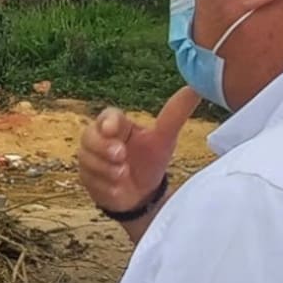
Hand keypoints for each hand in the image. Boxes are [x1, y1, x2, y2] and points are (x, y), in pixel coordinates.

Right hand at [78, 86, 200, 212]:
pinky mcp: (87, 180)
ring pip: (87, 160)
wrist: (142, 195)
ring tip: (123, 175)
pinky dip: (106, 186)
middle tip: (121, 155)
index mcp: (117, 126)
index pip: (106, 116)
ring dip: (106, 169)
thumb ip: (175, 114)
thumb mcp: (165, 139)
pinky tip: (118, 189)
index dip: (108, 121)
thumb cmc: (150, 160)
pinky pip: (90, 181)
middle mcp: (98, 140)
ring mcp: (90, 160)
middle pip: (89, 136)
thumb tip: (195, 87)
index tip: (113, 129)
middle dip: (104, 147)